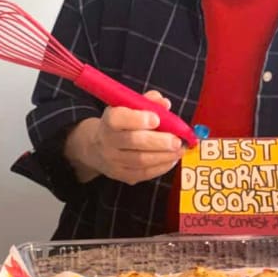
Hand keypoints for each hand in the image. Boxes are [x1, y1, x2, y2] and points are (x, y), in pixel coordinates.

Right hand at [65, 90, 184, 184]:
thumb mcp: (131, 106)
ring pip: (140, 160)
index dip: (137, 119)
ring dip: (164, 156)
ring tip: (179, 150)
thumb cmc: (123, 122)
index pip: (117, 119)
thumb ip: (148, 101)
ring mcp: (113, 160)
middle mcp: (107, 140)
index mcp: (109, 119)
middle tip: (176, 140)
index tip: (156, 119)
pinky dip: (161, 166)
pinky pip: (143, 173)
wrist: (98, 146)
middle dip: (158, 141)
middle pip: (132, 141)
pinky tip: (172, 159)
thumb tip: (165, 103)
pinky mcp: (121, 175)